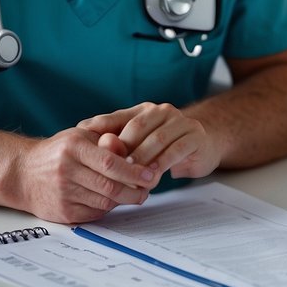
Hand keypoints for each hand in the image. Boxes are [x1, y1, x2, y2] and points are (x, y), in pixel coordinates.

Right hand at [14, 128, 155, 223]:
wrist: (22, 173)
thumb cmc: (59, 152)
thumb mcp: (81, 137)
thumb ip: (108, 141)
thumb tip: (134, 153)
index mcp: (74, 148)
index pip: (110, 163)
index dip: (134, 171)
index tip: (151, 174)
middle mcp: (66, 171)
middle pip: (110, 187)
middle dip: (134, 191)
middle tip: (147, 189)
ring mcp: (63, 194)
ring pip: (104, 203)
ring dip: (123, 200)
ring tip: (134, 193)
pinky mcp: (62, 212)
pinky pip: (94, 214)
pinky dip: (107, 208)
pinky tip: (111, 200)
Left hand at [78, 102, 217, 180]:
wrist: (203, 146)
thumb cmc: (165, 147)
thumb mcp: (140, 143)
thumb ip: (117, 140)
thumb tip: (83, 133)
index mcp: (145, 110)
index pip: (119, 118)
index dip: (101, 129)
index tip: (84, 143)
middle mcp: (164, 111)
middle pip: (138, 128)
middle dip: (123, 148)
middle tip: (108, 168)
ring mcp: (182, 122)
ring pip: (157, 139)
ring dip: (142, 159)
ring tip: (129, 176)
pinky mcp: (195, 137)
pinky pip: (176, 150)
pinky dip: (162, 164)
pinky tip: (153, 176)